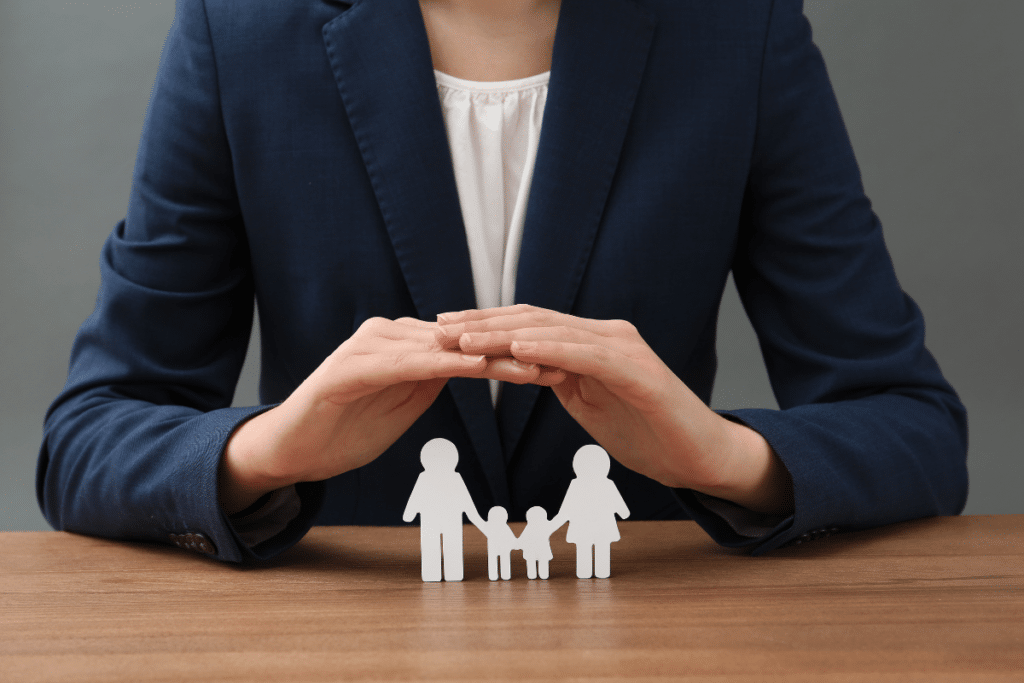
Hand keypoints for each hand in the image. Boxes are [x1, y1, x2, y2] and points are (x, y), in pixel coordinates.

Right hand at [219, 316, 545, 513]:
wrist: (290, 450)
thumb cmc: (346, 430)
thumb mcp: (402, 405)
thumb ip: (431, 381)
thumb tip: (469, 364)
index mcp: (404, 344)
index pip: (469, 346)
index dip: (515, 356)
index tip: (560, 366)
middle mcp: (389, 335)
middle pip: (464, 341)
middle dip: (515, 353)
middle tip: (565, 362)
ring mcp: (368, 347)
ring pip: (442, 348)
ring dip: (491, 358)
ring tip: (536, 368)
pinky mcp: (350, 367)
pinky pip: (406, 364)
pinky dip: (444, 365)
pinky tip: (476, 368)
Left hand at [437, 305, 793, 514]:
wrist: (697, 456)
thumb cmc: (645, 431)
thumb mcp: (588, 401)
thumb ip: (558, 378)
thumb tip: (519, 365)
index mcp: (588, 343)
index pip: (528, 326)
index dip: (485, 325)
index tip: (443, 330)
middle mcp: (604, 335)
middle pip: (534, 321)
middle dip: (483, 323)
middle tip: (439, 327)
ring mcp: (622, 349)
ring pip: (553, 333)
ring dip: (504, 334)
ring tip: (464, 338)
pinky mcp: (637, 371)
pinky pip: (586, 355)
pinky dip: (551, 349)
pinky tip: (519, 349)